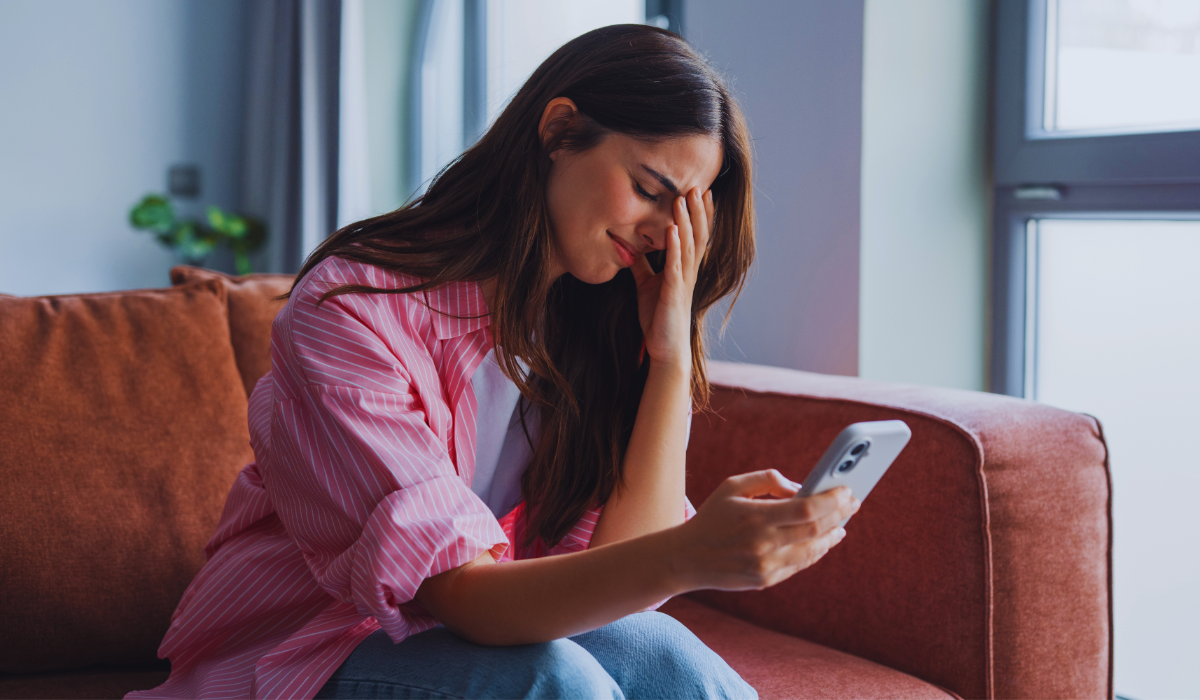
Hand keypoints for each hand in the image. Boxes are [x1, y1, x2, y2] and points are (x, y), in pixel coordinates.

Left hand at [632, 187, 713, 368]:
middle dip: (697, 211)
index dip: (700, 214)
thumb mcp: (646, 286)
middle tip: (697, 185)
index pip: (696, 236)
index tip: (700, 191)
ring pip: (689, 246)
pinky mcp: (674, 294)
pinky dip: (674, 247)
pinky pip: (675, 266)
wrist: (664, 349)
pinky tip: (673, 230)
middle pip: (698, 236)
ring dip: (686, 222)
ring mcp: (683, 283)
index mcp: (684, 270)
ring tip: (684, 199)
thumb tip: (631, 246)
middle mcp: (688, 273)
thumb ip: (642, 266)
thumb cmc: (658, 318)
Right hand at [670, 470, 858, 590]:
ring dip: (832, 535)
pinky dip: (816, 551)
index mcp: (755, 517)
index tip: (846, 490)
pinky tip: (824, 540)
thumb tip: (801, 487)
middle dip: (839, 514)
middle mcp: (763, 544)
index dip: (831, 499)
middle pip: (815, 529)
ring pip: (812, 550)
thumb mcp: (732, 487)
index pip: (806, 508)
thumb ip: (767, 480)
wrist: (688, 558)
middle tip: (852, 502)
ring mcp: (766, 566)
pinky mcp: (766, 580)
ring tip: (842, 522)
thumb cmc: (712, 517)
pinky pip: (800, 564)